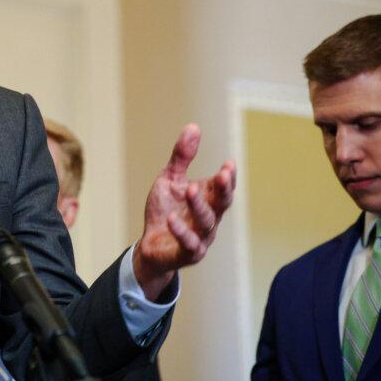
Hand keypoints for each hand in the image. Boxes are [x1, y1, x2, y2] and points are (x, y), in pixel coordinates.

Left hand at [133, 124, 235, 299]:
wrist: (151, 245)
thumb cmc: (165, 211)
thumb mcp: (170, 179)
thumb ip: (182, 157)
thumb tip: (194, 126)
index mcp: (208, 200)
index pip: (223, 188)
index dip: (228, 177)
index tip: (229, 164)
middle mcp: (210, 218)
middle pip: (222, 204)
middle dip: (224, 189)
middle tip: (223, 175)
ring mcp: (201, 237)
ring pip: (206, 222)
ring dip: (199, 206)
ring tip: (190, 189)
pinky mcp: (188, 253)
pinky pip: (189, 243)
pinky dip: (182, 231)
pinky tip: (172, 219)